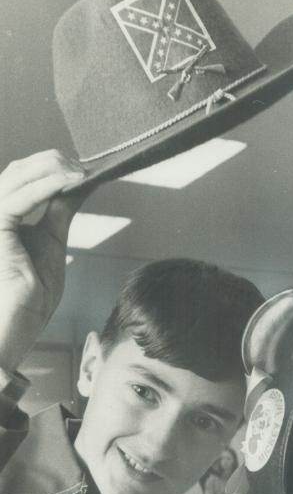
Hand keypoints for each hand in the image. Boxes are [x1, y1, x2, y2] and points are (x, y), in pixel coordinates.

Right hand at [0, 150, 85, 369]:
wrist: (14, 330)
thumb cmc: (27, 299)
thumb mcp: (50, 244)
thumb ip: (56, 213)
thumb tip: (74, 187)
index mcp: (2, 217)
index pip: (21, 177)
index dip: (50, 167)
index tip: (82, 168)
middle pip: (18, 170)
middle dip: (53, 163)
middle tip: (85, 167)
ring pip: (17, 176)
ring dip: (53, 169)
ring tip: (82, 171)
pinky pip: (18, 198)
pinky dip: (46, 185)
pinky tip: (71, 181)